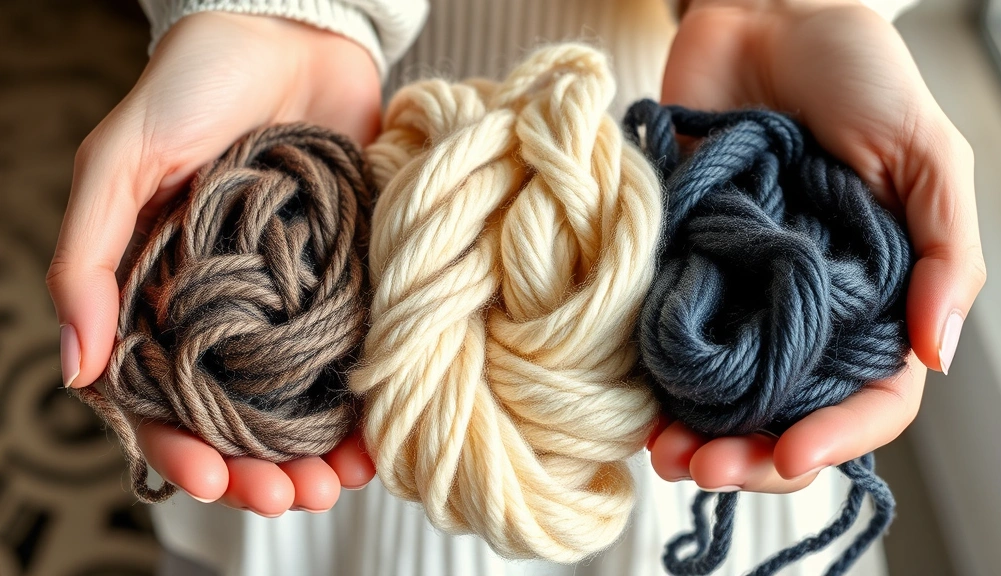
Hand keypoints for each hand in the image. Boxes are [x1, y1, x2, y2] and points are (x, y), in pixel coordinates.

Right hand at [47, 12, 379, 514]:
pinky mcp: (349, 275)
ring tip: (337, 483)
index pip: (162, 394)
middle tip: (290, 499)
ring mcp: (292, 295)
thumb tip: (76, 367)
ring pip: (298, 395)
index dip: (180, 445)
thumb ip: (87, 256)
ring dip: (315, 448)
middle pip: (238, 411)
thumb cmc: (194, 85)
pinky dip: (364, 396)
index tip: (210, 480)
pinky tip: (378, 430)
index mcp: (161, 291)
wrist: (291, 32)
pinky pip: (354, 349)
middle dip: (259, 465)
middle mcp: (228, 306)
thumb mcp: (120, 159)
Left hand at [649, 0, 983, 491]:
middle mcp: (804, 309)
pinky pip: (665, 337)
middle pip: (786, 413)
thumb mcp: (925, 153)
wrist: (762, 17)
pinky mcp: (680, 265)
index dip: (837, 438)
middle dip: (749, 456)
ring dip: (693, 434)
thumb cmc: (856, 76)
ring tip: (662, 452)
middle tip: (704, 468)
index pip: (871, 396)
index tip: (789, 454)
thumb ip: (945, 252)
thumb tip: (934, 352)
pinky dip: (649, 379)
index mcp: (874, 296)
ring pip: (720, 393)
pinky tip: (631, 402)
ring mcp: (738, 293)